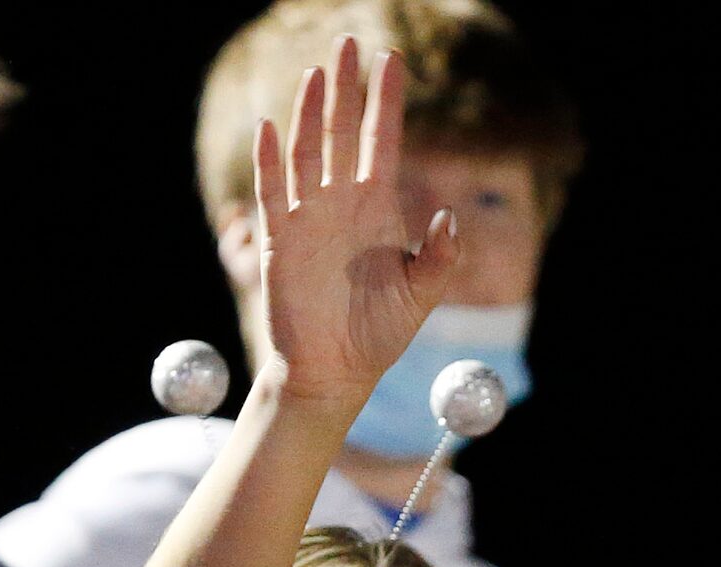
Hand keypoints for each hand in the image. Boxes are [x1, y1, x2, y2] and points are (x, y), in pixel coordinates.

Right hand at [252, 36, 460, 411]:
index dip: (387, 102)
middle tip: (349, 42)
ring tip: (320, 73)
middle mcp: (341, 203)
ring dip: (313, 113)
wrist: (338, 370)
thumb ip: (440, 257)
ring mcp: (309, 217)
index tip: (393, 60)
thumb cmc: (380, 333)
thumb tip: (449, 217)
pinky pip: (273, 192)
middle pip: (344, 132)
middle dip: (348, 88)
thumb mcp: (421, 294)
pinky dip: (271, 161)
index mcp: (378, 208)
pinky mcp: (280, 240)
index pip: (383, 141)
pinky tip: (272, 126)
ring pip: (308, 151)